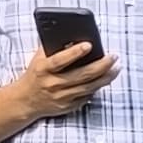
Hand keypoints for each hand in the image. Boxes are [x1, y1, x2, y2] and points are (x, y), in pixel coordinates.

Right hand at [3, 37, 117, 131]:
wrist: (25, 100)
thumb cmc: (35, 74)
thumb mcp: (39, 59)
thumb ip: (53, 47)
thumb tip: (74, 36)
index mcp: (43, 69)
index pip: (60, 61)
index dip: (75, 53)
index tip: (89, 45)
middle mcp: (52, 84)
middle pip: (82, 75)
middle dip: (101, 65)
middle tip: (114, 56)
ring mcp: (61, 97)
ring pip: (89, 87)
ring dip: (106, 77)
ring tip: (116, 67)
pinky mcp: (68, 106)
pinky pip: (88, 96)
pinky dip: (98, 87)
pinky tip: (106, 79)